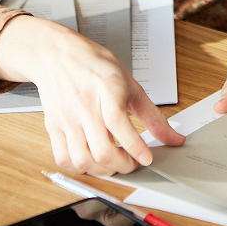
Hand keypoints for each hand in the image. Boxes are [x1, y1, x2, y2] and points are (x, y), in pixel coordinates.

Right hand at [0, 16, 184, 175]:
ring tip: (114, 163)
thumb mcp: (131, 85)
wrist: (58, 54)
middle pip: (101, 150)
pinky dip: (80, 167)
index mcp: (107, 90)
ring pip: (82, 160)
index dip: (135, 147)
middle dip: (123, 165)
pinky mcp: (53, 127)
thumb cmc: (95, 66)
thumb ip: (152, 115)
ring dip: (102, 170)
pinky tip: (92, 160)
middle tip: (133, 163)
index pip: (118, 123)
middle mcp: (84, 106)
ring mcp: (66, 118)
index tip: (147, 159)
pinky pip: (63, 158)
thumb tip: (174, 137)